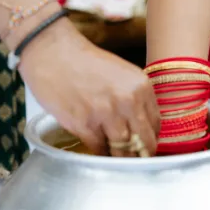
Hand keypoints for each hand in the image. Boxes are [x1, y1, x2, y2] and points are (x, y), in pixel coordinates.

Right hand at [18, 17, 159, 156]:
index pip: (157, 125)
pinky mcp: (85, 125)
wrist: (52, 52)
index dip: (150, 138)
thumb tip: (141, 126)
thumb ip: (133, 97)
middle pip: (144, 143)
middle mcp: (128, 100)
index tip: (143, 144)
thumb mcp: (121, 73)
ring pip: (123, 151)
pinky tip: (94, 144)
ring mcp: (107, 114)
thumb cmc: (84, 61)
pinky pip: (99, 150)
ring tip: (112, 153)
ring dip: (118, 157)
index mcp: (141, 85)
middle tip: (131, 157)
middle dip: (138, 154)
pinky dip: (98, 152)